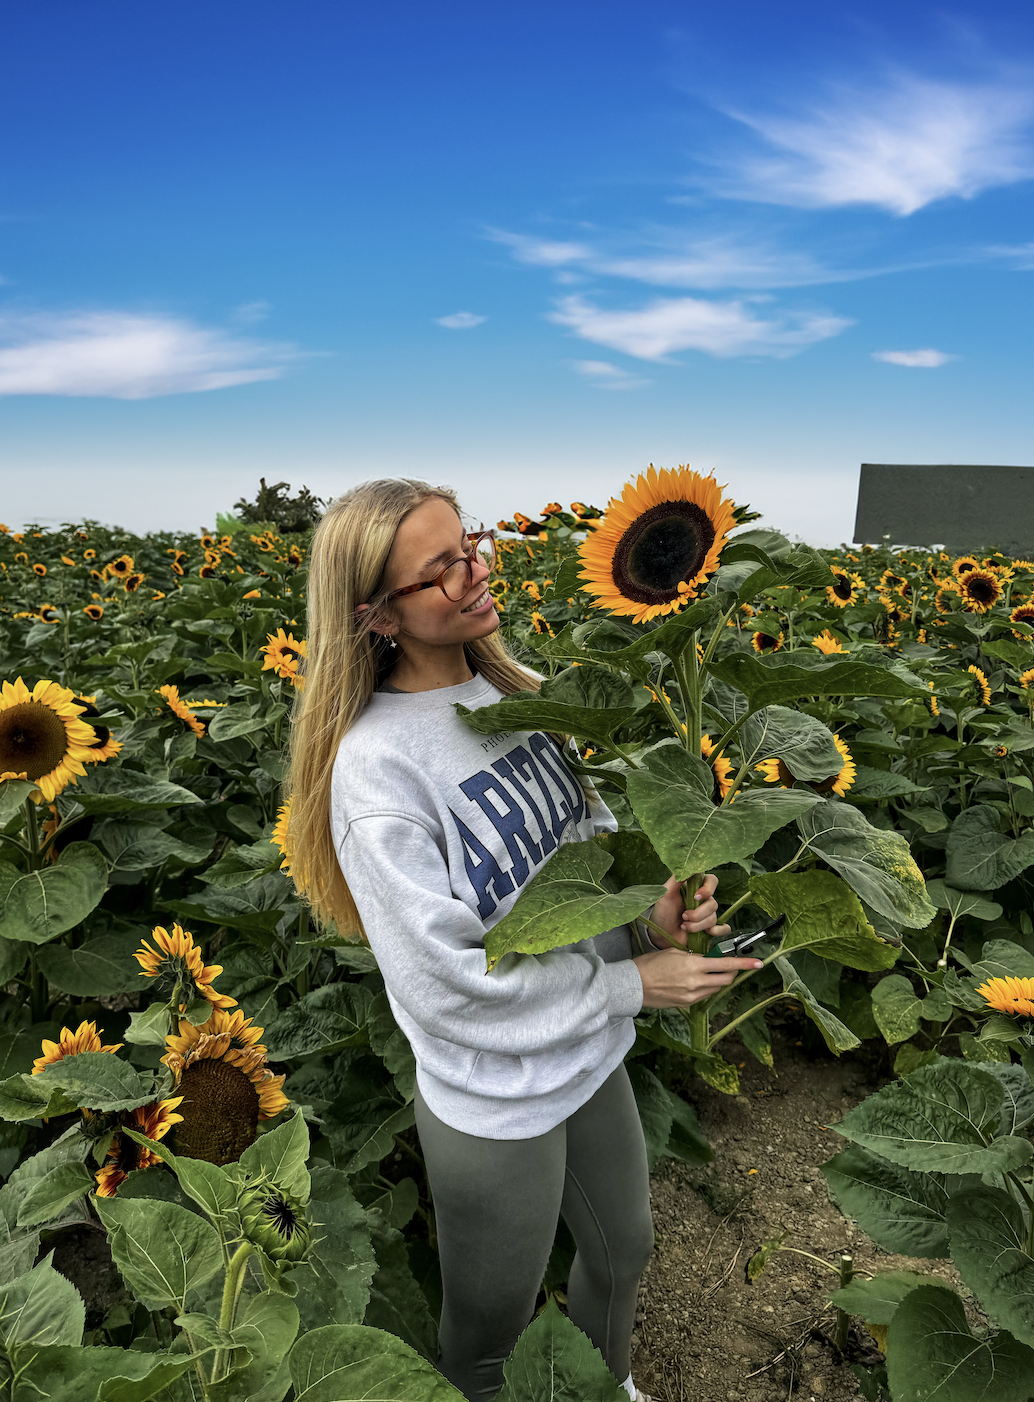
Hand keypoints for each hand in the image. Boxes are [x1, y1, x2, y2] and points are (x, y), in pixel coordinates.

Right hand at [633, 947, 763, 1009]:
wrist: (634, 985)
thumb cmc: (651, 964)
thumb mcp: (674, 953)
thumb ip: (695, 956)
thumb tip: (709, 959)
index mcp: (693, 965)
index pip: (726, 964)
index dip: (744, 963)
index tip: (758, 963)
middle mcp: (696, 982)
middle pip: (725, 978)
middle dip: (731, 971)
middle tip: (728, 963)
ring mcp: (693, 996)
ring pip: (716, 987)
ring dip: (718, 979)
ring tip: (706, 971)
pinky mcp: (688, 1004)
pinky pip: (704, 995)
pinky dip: (706, 987)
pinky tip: (695, 981)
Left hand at [648, 873, 730, 949]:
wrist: (661, 935)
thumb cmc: (663, 912)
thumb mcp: (665, 894)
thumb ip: (676, 879)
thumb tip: (688, 867)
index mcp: (694, 888)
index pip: (711, 881)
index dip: (708, 888)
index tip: (696, 896)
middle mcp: (703, 901)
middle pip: (713, 903)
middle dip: (698, 914)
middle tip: (684, 916)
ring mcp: (707, 915)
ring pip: (714, 918)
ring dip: (698, 925)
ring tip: (684, 926)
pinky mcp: (710, 928)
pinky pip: (724, 928)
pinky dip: (718, 931)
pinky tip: (706, 932)